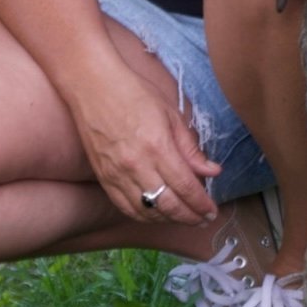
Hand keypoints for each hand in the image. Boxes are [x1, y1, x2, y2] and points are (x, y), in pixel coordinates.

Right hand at [71, 73, 221, 226]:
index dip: (201, 204)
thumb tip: (213, 171)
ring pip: (147, 212)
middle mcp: (137, 166)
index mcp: (158, 147)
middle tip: (204, 219)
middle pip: (169, 205)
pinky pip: (125, 208)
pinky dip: (144, 216)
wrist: (92, 87)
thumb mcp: (171, 114)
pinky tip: (157, 215)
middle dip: (190, 217)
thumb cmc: (134, 93)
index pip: (186, 187)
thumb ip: (190, 148)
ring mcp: (117, 175)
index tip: (212, 211)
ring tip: (184, 218)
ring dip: (169, 220)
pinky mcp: (103, 178)